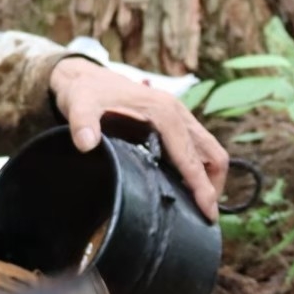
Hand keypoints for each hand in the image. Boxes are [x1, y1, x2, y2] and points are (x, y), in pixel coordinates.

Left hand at [50, 57, 228, 220]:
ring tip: (196, 205)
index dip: (201, 187)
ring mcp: (178, 117)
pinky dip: (199, 168)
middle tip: (202, 215)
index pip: (192, 157)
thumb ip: (82, 124)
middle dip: (213, 186)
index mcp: (164, 112)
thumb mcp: (79, 106)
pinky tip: (182, 186)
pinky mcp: (173, 122)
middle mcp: (178, 113)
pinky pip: (197, 148)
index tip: (207, 214)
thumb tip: (86, 144)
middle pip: (213, 154)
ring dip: (209, 177)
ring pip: (209, 151)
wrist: (84, 77)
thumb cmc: (84, 92)